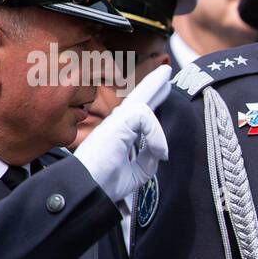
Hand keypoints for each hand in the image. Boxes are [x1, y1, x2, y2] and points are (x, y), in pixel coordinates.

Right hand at [74, 63, 171, 204]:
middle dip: (153, 83)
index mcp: (120, 132)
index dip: (151, 98)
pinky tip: (159, 151)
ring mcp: (116, 120)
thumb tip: (162, 149)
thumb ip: (150, 157)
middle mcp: (117, 123)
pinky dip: (156, 136)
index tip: (164, 87)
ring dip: (157, 102)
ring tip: (165, 85)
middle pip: (139, 97)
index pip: (138, 112)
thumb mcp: (137, 171)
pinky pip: (146, 118)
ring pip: (143, 104)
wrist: (91, 187)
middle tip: (166, 71)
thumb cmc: (106, 181)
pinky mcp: (118, 121)